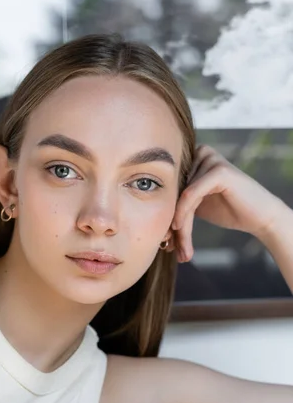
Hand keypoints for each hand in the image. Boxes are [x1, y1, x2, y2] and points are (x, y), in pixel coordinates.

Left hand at [169, 145, 285, 262]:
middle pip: (173, 192)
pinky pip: (191, 194)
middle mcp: (198, 153)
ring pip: (180, 196)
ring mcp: (209, 159)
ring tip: (180, 249)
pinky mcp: (218, 170)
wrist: (259, 217)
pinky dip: (183, 213)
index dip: (162, 215)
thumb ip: (175, 200)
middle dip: (169, 223)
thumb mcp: (194, 203)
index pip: (168, 187)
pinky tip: (179, 229)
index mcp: (190, 157)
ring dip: (178, 226)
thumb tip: (144, 212)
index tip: (162, 242)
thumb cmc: (227, 210)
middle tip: (168, 248)